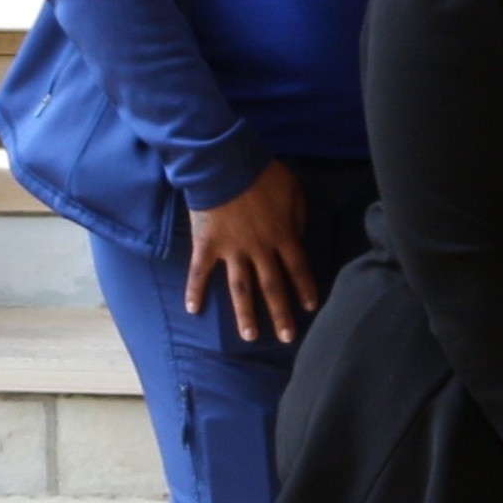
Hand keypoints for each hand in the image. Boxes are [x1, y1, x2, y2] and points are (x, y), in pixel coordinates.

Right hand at [187, 161, 318, 342]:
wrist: (225, 164)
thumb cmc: (262, 174)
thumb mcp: (293, 191)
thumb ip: (298, 217)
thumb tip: (298, 237)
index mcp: (283, 236)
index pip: (299, 269)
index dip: (305, 288)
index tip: (309, 308)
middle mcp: (259, 249)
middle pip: (273, 287)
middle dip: (281, 314)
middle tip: (287, 338)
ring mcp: (231, 250)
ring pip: (241, 289)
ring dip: (245, 314)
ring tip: (249, 336)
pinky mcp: (207, 246)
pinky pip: (199, 273)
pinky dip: (194, 291)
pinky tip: (193, 310)